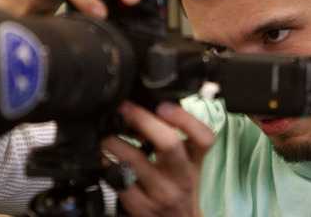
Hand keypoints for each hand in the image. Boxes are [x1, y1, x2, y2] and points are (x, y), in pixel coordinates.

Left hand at [101, 101, 214, 216]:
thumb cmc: (179, 185)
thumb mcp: (187, 160)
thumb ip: (175, 134)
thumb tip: (146, 105)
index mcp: (195, 160)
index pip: (203, 137)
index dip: (184, 118)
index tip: (163, 105)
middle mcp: (183, 177)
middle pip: (169, 144)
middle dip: (143, 120)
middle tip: (124, 108)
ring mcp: (162, 194)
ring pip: (137, 162)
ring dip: (116, 143)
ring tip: (107, 136)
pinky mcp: (142, 207)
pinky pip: (120, 182)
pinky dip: (109, 166)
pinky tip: (107, 159)